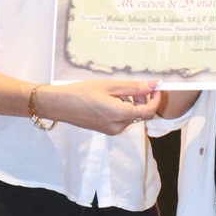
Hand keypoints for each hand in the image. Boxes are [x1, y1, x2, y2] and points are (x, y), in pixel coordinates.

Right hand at [33, 79, 159, 134]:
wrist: (60, 105)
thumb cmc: (82, 92)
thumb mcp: (110, 86)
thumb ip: (134, 87)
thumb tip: (153, 85)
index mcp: (120, 115)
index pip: (149, 111)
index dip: (156, 99)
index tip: (155, 87)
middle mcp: (119, 127)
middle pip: (141, 114)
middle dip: (141, 100)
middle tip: (131, 86)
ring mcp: (112, 130)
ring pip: (131, 117)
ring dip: (131, 104)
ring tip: (115, 92)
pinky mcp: (106, 130)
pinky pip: (122, 120)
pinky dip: (122, 109)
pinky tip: (109, 99)